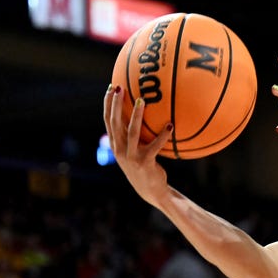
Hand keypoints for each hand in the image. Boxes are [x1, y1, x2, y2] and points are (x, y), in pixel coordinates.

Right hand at [103, 85, 172, 205]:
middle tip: (119, 87)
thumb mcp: (136, 148)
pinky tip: (170, 124)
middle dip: (115, 104)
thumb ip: (135, 133)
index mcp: (116, 144)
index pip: (107, 120)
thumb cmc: (145, 165)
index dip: (107, 104)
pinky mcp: (144, 162)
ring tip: (142, 100)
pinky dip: (163, 135)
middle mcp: (119, 149)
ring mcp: (131, 156)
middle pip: (114, 123)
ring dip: (135, 115)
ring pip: (131, 132)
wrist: (150, 190)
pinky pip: (155, 145)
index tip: (110, 87)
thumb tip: (143, 111)